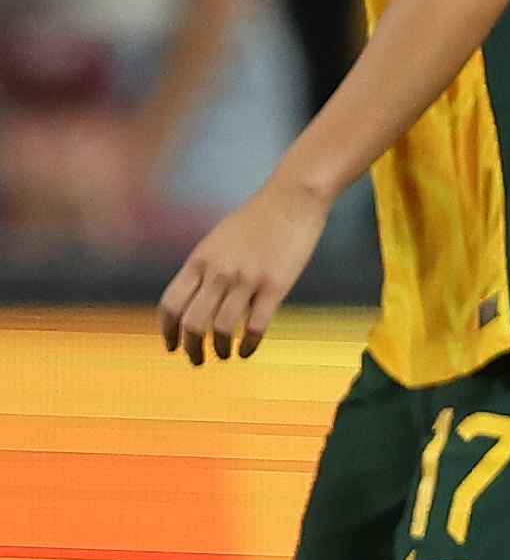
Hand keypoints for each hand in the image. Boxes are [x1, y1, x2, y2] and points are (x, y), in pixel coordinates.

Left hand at [158, 171, 331, 362]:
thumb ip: (205, 268)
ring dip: (218, 350)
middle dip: (190, 348)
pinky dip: (249, 344)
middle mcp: (218, 272)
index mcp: (199, 261)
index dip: (167, 331)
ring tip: (223, 356)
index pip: (171, 304)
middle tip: (196, 359)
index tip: (171, 346)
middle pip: (192, 322)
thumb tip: (196, 297)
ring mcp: (246, 279)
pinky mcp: (275, 286)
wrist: (291, 200)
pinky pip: (256, 325)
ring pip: (221, 328)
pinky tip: (248, 350)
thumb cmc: (257, 220)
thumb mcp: (218, 241)